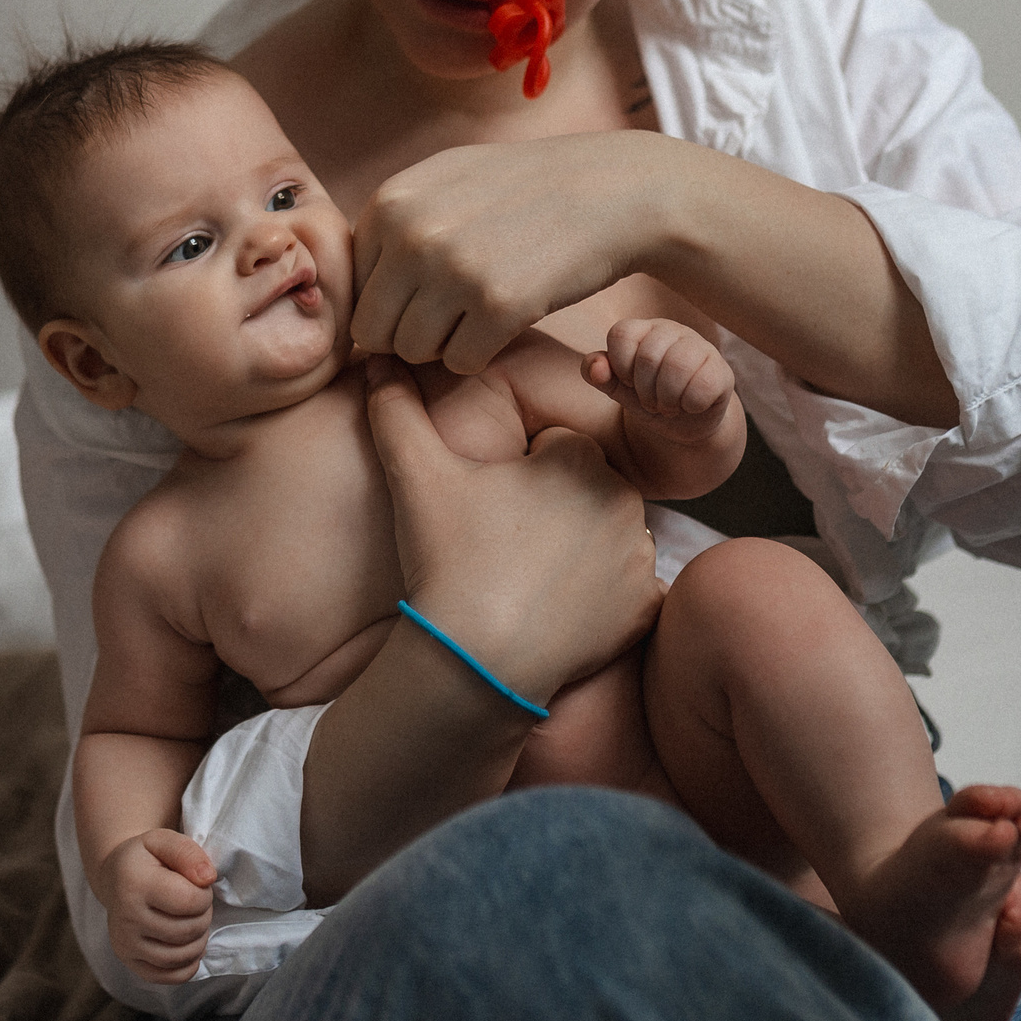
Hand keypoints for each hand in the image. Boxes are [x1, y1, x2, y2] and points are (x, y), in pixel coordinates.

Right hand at [97, 829, 218, 983]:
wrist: (116, 877)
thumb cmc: (147, 858)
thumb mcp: (164, 840)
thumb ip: (188, 853)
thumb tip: (208, 879)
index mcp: (133, 884)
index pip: (189, 901)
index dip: (204, 894)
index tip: (196, 884)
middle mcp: (124, 918)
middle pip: (187, 931)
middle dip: (203, 916)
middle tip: (196, 903)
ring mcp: (125, 944)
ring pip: (180, 957)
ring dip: (199, 940)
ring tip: (192, 921)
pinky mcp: (129, 962)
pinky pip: (169, 977)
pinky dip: (187, 965)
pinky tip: (187, 945)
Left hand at [352, 133, 680, 374]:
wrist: (609, 192)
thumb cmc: (523, 190)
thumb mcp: (445, 180)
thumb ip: (391, 223)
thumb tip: (343, 284)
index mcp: (391, 203)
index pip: (352, 289)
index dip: (386, 303)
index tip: (424, 296)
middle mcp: (413, 235)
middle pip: (372, 330)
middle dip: (405, 333)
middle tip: (449, 317)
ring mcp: (454, 271)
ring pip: (412, 352)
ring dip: (443, 345)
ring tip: (477, 314)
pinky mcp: (498, 306)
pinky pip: (461, 362)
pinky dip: (480, 353)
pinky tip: (504, 322)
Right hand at [364, 356, 661, 704]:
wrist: (476, 662)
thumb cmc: (448, 561)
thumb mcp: (415, 475)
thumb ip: (397, 408)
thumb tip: (377, 358)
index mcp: (580, 458)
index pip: (554, 448)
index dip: (518, 475)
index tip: (491, 507)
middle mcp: (626, 499)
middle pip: (584, 490)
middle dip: (553, 508)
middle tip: (503, 545)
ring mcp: (639, 558)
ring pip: (607, 538)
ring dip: (579, 550)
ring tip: (526, 579)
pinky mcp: (643, 610)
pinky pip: (628, 592)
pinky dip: (602, 601)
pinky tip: (556, 612)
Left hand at [583, 317, 735, 445]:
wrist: (687, 423)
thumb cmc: (650, 398)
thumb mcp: (620, 391)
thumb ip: (599, 376)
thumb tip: (595, 366)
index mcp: (644, 329)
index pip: (621, 333)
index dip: (621, 366)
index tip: (629, 383)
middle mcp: (672, 330)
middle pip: (649, 355)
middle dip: (645, 390)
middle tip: (652, 402)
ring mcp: (700, 346)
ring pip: (677, 366)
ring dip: (667, 399)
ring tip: (669, 406)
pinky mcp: (722, 369)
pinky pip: (703, 385)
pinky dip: (691, 405)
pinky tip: (691, 405)